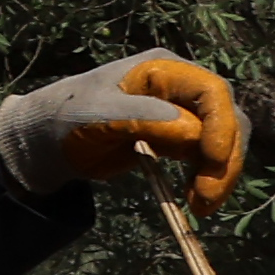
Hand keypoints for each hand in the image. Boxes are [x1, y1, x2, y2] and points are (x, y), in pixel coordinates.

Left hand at [0, 48, 246, 203]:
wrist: (48, 140)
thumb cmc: (67, 117)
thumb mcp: (98, 114)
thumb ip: (143, 118)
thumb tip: (193, 131)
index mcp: (162, 69)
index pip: (212, 91)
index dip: (221, 124)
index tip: (211, 159)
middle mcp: (180, 87)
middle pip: (227, 119)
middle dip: (223, 159)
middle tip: (206, 197)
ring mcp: (183, 112)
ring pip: (224, 141)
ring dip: (219, 174)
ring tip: (201, 205)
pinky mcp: (179, 138)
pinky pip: (208, 157)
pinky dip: (208, 179)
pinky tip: (195, 200)